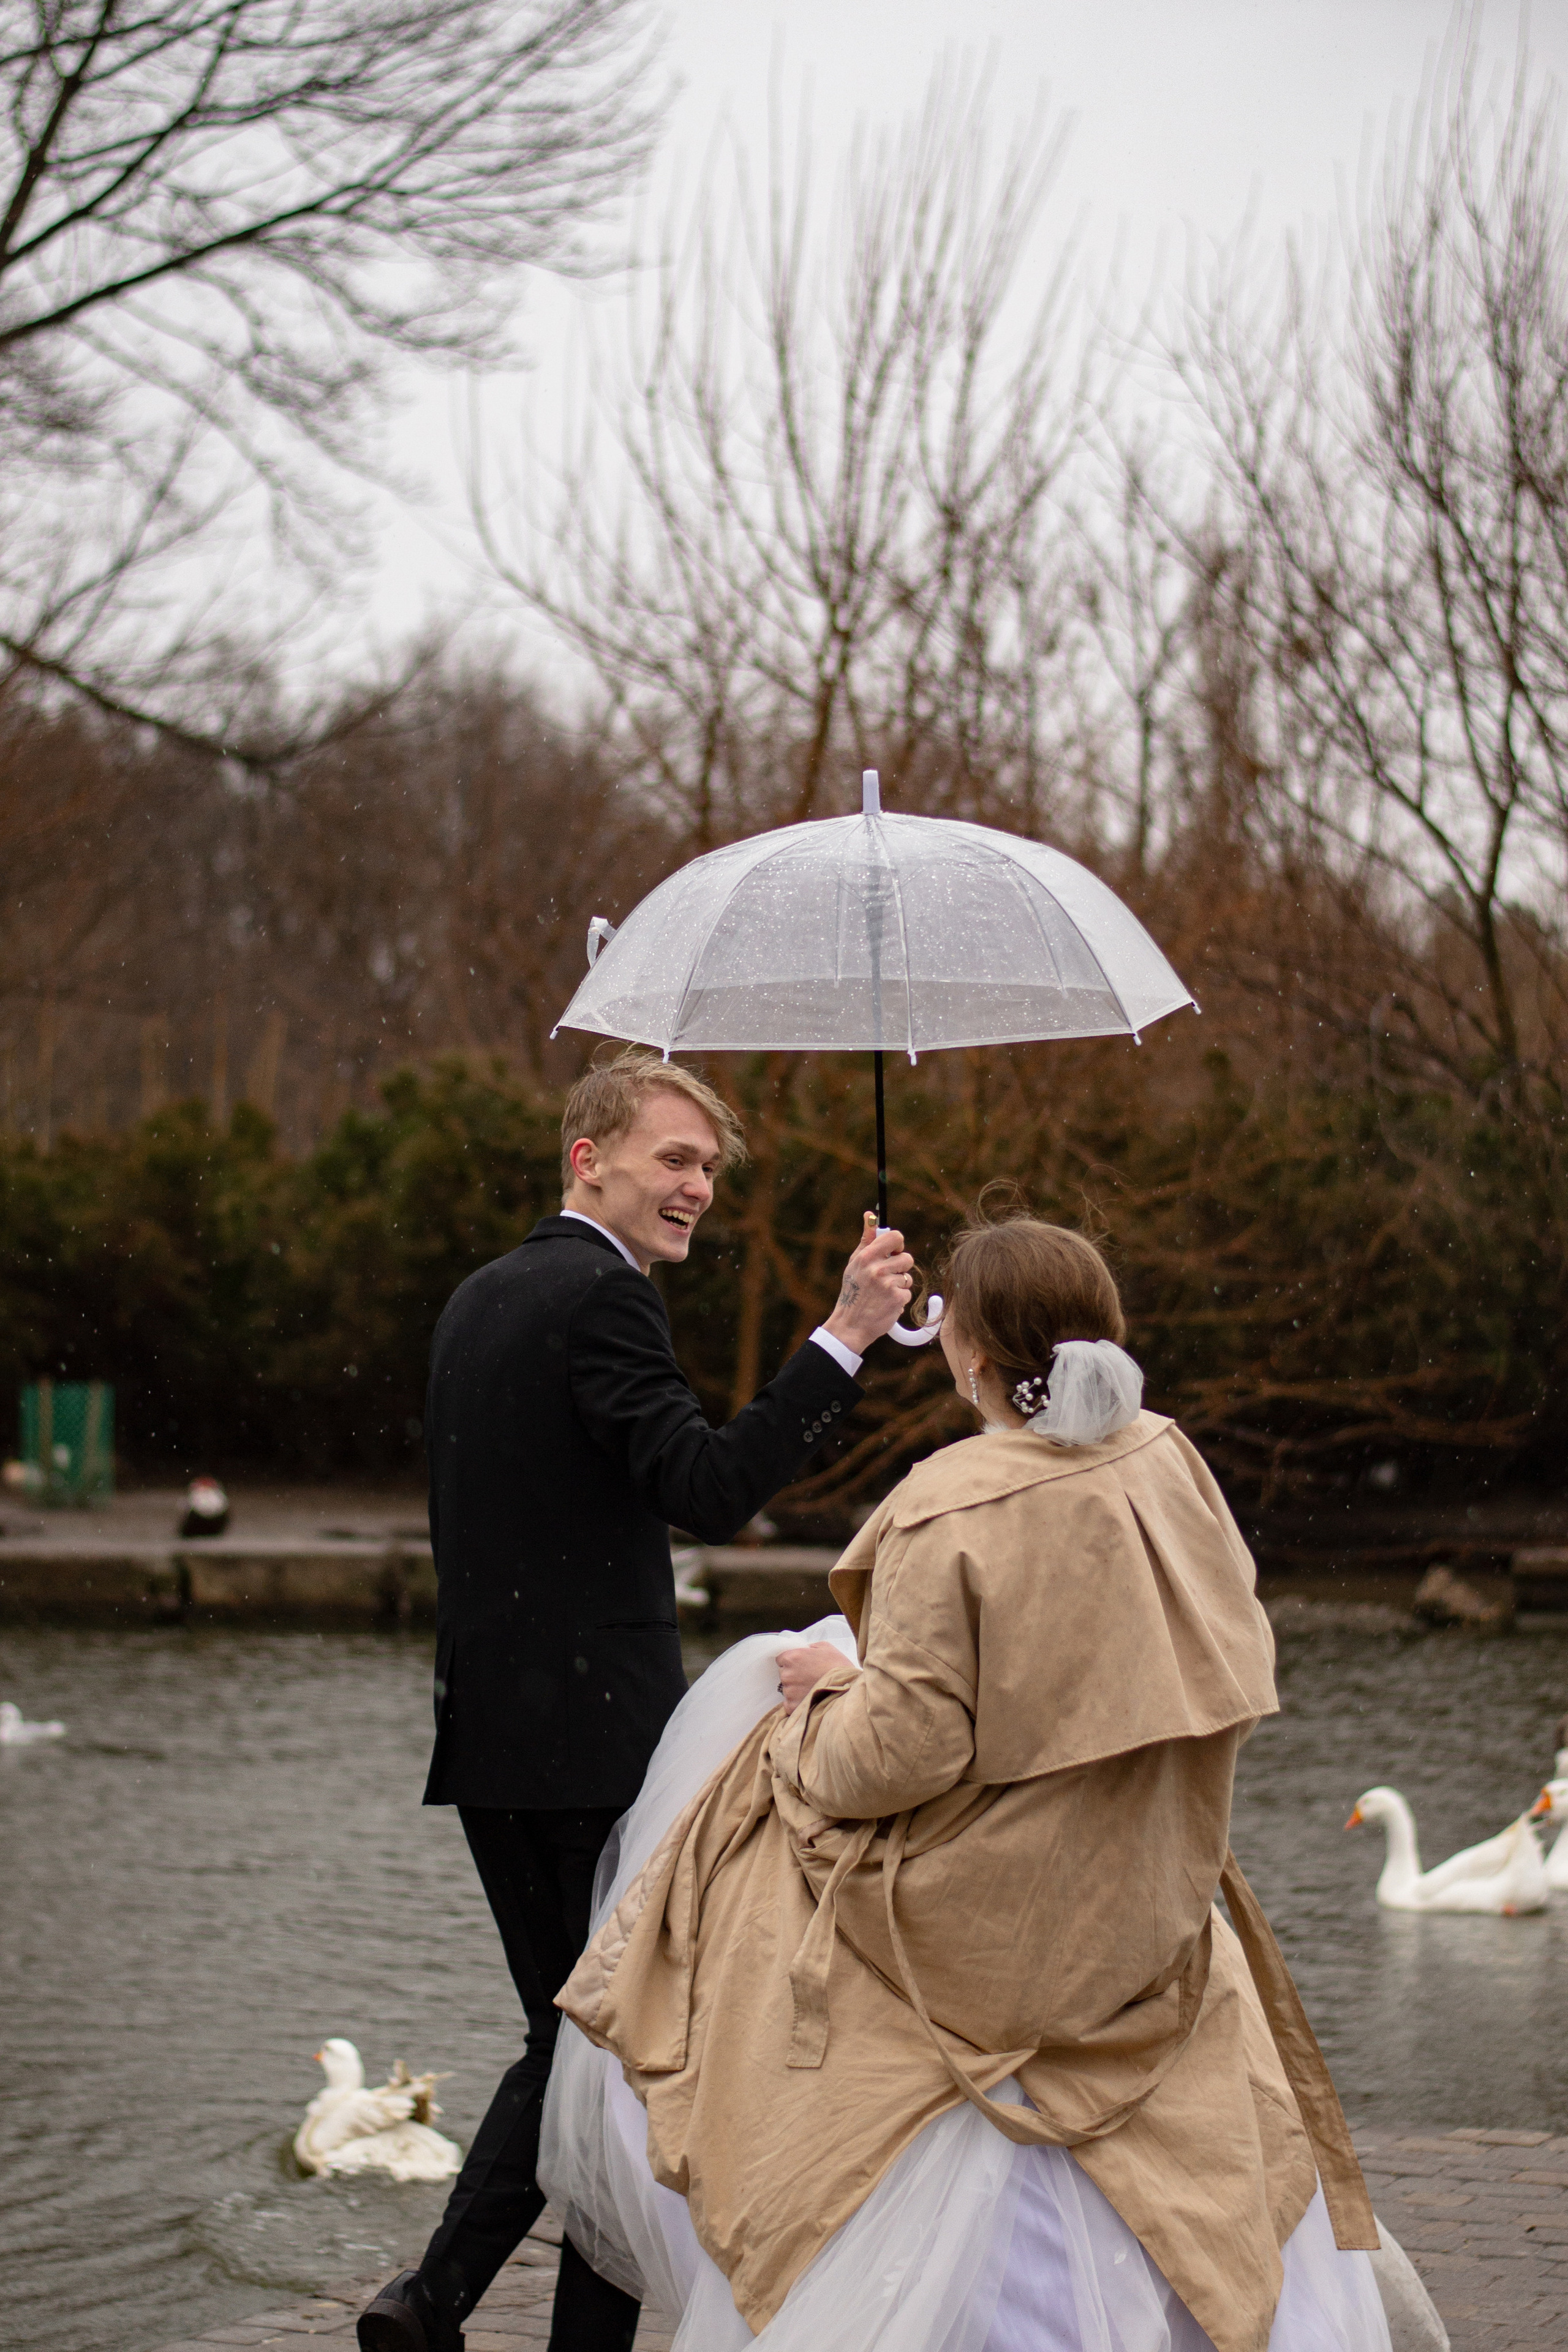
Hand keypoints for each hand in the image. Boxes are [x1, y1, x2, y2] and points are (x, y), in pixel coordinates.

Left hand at [777, 1641, 853, 1710]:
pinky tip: (809, 1699)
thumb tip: (803, 1650)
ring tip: (812, 1689)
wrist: (849, 1689)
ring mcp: (789, 1692)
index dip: (791, 1662)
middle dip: (793, 1675)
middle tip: (809, 1678)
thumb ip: (809, 1647)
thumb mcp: (825, 1647)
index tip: (801, 1665)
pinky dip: (797, 1703)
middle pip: (783, 1674)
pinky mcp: (792, 1707)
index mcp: (792, 1657)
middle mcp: (787, 1674)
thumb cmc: (838, 1666)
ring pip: (787, 1689)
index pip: (781, 1659)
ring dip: (796, 1689)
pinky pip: (789, 1704)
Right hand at [822, 1210, 915, 1353]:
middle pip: (907, 1258)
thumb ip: (866, 1239)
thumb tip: (870, 1214)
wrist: (850, 1324)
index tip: (893, 1252)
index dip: (898, 1244)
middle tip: (885, 1277)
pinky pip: (907, 1293)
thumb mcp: (854, 1263)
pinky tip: (885, 1303)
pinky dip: (898, 1299)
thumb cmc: (852, 1291)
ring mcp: (888, 1284)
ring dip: (899, 1285)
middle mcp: (878, 1268)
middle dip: (900, 1267)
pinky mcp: (897, 1299)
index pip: (896, 1237)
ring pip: (907, 1277)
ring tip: (882, 1292)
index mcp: (867, 1256)